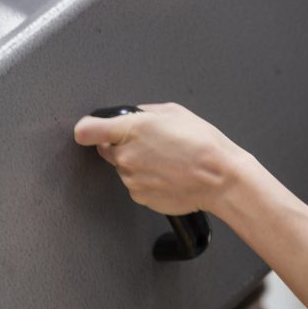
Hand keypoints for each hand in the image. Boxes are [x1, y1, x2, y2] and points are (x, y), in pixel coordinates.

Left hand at [74, 103, 257, 215]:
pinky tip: (167, 174)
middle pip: (106, 149)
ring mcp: (130, 178)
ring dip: (137, 163)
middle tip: (150, 144)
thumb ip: (144, 112)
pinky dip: (146, 180)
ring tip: (166, 160)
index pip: (87, 131)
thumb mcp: (173, 112)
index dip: (87, 129)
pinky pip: (134, 184)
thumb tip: (133, 115)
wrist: (220, 179)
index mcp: (130, 130)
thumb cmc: (203, 145)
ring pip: (123, 168)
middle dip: (121, 145)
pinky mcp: (138, 196)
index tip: (90, 130)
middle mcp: (125, 156)